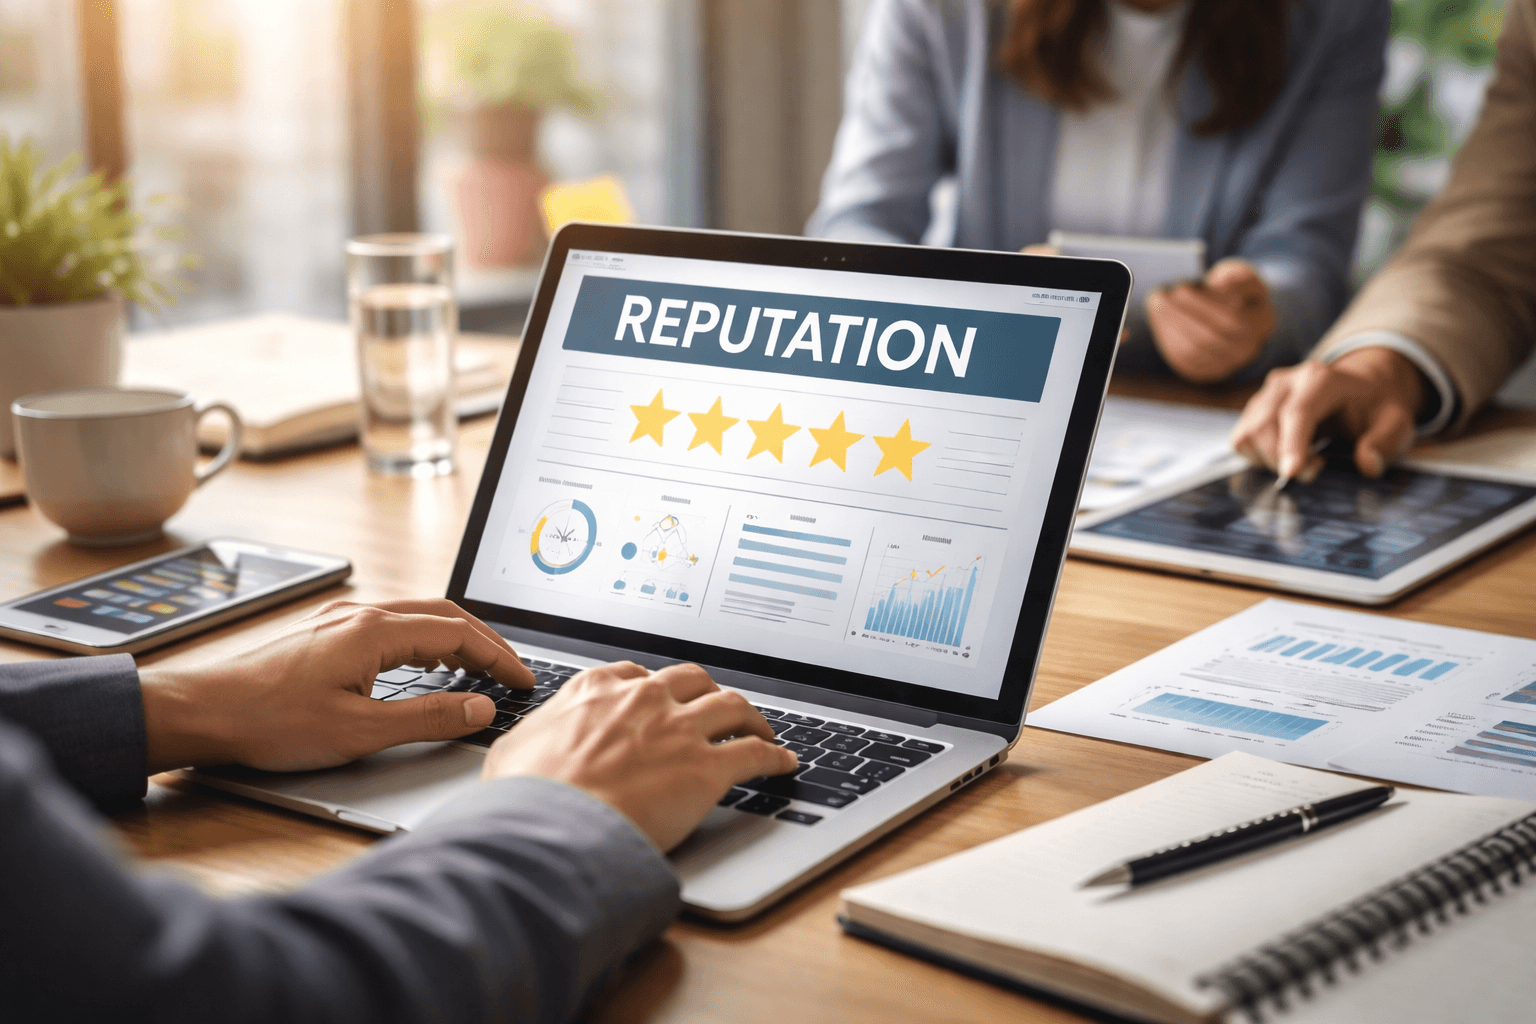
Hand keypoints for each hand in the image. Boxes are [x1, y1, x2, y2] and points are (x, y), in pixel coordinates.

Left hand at [138, 599, 534, 773]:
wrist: (200, 711)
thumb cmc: (269, 722)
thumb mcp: (359, 730)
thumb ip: (428, 718)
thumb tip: (480, 708)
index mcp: (375, 631)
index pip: (459, 633)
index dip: (499, 657)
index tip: (524, 680)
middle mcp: (361, 614)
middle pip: (444, 614)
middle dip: (485, 641)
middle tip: (512, 671)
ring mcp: (341, 620)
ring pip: (417, 616)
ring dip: (455, 637)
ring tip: (479, 667)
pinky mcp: (326, 633)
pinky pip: (392, 624)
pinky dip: (425, 639)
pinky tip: (425, 662)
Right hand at [482, 661, 796, 850]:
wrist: (551, 827)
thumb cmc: (526, 798)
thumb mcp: (512, 751)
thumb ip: (532, 737)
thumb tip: (525, 745)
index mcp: (597, 689)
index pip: (637, 674)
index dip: (656, 688)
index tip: (663, 699)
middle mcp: (642, 699)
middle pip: (693, 680)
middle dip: (708, 692)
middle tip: (717, 709)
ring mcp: (678, 730)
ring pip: (732, 705)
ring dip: (752, 716)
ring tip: (762, 728)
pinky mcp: (706, 768)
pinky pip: (755, 753)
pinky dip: (775, 755)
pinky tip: (784, 762)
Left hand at [1148, 258, 1276, 381]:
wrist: (1236, 315)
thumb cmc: (1237, 290)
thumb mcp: (1242, 276)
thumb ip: (1234, 279)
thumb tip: (1216, 287)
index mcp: (1260, 325)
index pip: (1231, 321)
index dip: (1203, 305)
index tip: (1180, 287)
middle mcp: (1245, 351)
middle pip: (1208, 338)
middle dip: (1180, 315)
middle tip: (1159, 295)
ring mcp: (1224, 364)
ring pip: (1193, 352)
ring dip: (1169, 326)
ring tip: (1155, 303)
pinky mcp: (1204, 371)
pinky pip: (1183, 360)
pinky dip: (1167, 338)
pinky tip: (1158, 318)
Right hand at [1230, 347, 1424, 480]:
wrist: (1358, 390)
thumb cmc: (1375, 408)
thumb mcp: (1396, 422)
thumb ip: (1386, 441)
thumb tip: (1367, 464)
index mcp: (1321, 378)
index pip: (1297, 412)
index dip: (1291, 445)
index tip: (1291, 475)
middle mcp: (1287, 381)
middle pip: (1264, 427)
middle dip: (1282, 460)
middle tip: (1314, 470)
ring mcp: (1266, 393)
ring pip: (1247, 435)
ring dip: (1269, 460)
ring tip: (1302, 460)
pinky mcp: (1254, 408)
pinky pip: (1241, 440)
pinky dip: (1258, 456)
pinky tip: (1285, 454)